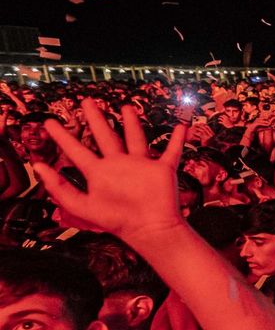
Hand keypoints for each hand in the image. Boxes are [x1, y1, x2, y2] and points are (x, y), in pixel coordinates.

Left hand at [37, 101, 186, 240]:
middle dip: (96, 118)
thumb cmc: (117, 220)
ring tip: (127, 108)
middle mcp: (118, 165)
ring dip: (132, 123)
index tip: (49, 122)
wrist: (150, 228)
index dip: (62, 136)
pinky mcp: (162, 170)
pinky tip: (181, 129)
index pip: (76, 150)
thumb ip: (60, 188)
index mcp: (99, 172)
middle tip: (87, 101)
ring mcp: (140, 166)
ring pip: (135, 138)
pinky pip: (171, 152)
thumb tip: (38, 167)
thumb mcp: (82, 206)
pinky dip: (177, 140)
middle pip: (105, 136)